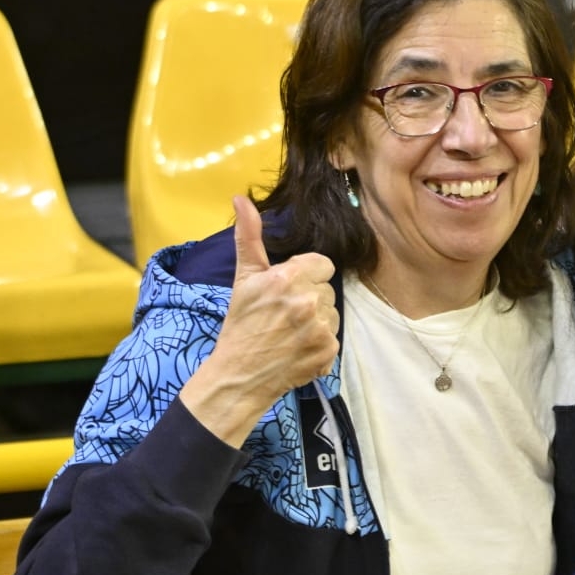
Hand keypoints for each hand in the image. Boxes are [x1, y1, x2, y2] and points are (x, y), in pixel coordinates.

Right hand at [181, 196, 338, 444]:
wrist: (239, 375)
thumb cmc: (240, 325)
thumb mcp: (243, 278)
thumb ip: (249, 237)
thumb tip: (241, 199)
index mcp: (289, 278)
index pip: (323, 264)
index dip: (306, 275)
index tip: (287, 289)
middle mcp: (309, 301)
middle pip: (327, 288)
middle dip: (310, 297)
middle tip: (284, 314)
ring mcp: (322, 328)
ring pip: (333, 312)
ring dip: (317, 320)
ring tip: (290, 331)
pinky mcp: (330, 351)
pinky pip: (335, 336)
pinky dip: (320, 342)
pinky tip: (299, 347)